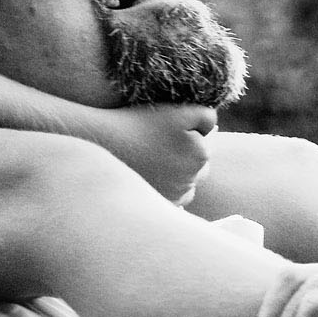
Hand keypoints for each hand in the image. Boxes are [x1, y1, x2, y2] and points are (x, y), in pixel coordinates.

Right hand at [96, 103, 214, 199]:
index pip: (207, 141)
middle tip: (161, 143)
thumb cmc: (139, 124)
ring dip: (179, 173)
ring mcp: (174, 196)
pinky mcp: (159, 205)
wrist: (103, 145)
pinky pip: (174, 198)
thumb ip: (206, 116)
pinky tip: (152, 176)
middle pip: (199, 165)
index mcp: (200, 156)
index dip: (190, 132)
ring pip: (187, 183)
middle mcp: (191, 181)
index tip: (167, 128)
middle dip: (188, 155)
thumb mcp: (177, 111)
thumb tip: (214, 129)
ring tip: (155, 159)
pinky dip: (168, 188)